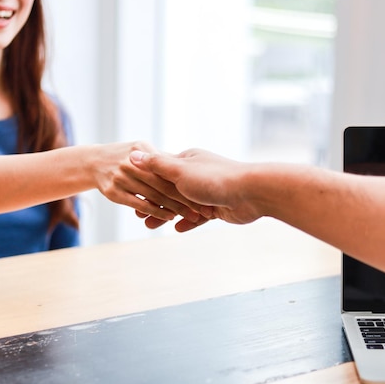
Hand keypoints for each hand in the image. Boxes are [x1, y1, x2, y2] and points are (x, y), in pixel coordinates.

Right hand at [91, 141, 202, 224]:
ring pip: (155, 195)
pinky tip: (168, 218)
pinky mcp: (114, 193)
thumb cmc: (121, 155)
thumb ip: (160, 158)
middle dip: (187, 197)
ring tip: (192, 216)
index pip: (170, 167)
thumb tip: (184, 160)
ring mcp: (122, 177)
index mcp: (143, 148)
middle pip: (166, 183)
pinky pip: (140, 204)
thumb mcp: (142, 149)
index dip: (188, 179)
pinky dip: (156, 211)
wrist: (88, 162)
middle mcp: (133, 162)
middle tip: (203, 208)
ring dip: (175, 207)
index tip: (206, 190)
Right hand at [130, 148, 262, 230]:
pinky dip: (188, 221)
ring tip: (151, 226)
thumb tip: (133, 154)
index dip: (146, 184)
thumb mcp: (179, 171)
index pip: (161, 171)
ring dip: (168, 214)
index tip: (133, 194)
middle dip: (154, 203)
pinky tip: (177, 229)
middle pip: (170, 190)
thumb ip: (156, 165)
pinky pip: (198, 215)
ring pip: (182, 204)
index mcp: (187, 160)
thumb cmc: (214, 178)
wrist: (251, 192)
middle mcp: (197, 173)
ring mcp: (208, 190)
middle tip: (139, 216)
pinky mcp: (218, 206)